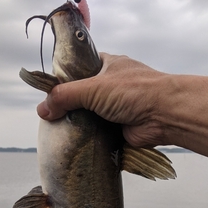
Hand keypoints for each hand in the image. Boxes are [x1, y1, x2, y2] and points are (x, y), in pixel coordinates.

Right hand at [37, 53, 167, 146]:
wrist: (165, 115)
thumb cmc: (134, 92)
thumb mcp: (93, 87)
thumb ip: (65, 96)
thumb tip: (42, 110)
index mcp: (107, 65)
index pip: (79, 68)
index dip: (64, 78)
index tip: (48, 92)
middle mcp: (111, 85)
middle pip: (82, 95)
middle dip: (69, 105)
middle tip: (51, 116)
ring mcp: (116, 107)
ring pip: (89, 115)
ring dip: (78, 123)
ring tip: (58, 131)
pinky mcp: (118, 127)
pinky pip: (97, 131)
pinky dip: (88, 137)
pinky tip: (74, 142)